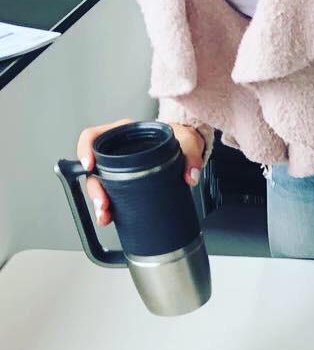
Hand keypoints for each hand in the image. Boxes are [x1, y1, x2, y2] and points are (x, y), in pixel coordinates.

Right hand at [77, 119, 205, 226]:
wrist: (189, 149)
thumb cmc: (182, 140)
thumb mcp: (188, 143)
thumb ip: (192, 158)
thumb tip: (189, 176)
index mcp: (125, 133)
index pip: (94, 136)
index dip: (85, 149)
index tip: (88, 165)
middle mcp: (118, 149)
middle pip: (95, 167)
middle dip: (94, 188)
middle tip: (103, 203)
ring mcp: (119, 166)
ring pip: (100, 183)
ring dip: (99, 200)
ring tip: (105, 215)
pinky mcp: (125, 180)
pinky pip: (111, 192)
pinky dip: (108, 206)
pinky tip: (110, 217)